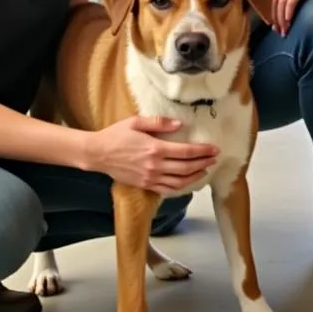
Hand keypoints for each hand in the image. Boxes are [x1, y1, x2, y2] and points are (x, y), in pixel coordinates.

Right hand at [87, 115, 218, 194]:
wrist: (97, 154)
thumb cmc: (116, 135)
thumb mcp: (136, 122)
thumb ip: (159, 123)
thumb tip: (180, 124)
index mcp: (155, 148)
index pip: (186, 152)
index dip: (202, 151)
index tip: (214, 149)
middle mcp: (155, 165)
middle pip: (186, 168)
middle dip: (203, 163)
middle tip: (215, 159)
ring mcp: (150, 178)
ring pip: (179, 181)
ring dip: (195, 177)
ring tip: (205, 170)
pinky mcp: (145, 185)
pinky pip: (167, 189)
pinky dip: (180, 186)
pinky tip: (187, 181)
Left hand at [272, 0, 312, 35]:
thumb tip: (291, 9)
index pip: (273, 0)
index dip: (273, 15)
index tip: (275, 27)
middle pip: (275, 3)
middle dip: (276, 20)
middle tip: (279, 32)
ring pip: (281, 4)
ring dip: (282, 20)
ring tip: (285, 31)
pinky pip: (291, 2)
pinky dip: (288, 13)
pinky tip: (290, 21)